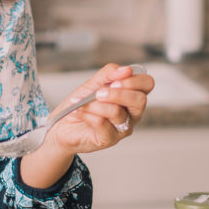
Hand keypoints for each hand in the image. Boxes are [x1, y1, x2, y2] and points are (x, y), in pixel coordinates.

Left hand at [19, 64, 153, 191]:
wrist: (62, 124)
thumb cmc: (81, 103)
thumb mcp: (93, 83)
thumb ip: (109, 74)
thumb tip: (126, 70)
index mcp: (131, 95)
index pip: (147, 84)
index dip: (134, 80)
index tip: (115, 80)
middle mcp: (131, 113)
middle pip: (140, 101)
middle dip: (118, 94)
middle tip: (99, 92)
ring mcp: (122, 128)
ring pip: (117, 112)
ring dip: (95, 104)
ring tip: (82, 103)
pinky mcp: (109, 139)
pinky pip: (102, 123)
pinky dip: (87, 114)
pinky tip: (78, 111)